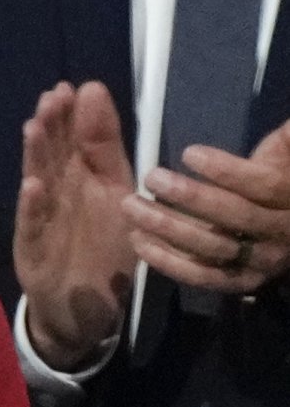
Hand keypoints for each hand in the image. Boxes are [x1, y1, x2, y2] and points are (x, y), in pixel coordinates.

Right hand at [16, 81, 136, 367]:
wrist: (88, 309)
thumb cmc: (103, 248)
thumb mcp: (117, 191)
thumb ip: (107, 146)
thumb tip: (94, 90)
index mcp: (80, 179)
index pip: (73, 140)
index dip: (72, 116)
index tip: (71, 88)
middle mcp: (58, 195)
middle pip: (52, 157)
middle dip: (51, 127)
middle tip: (52, 98)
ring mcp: (42, 222)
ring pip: (38, 184)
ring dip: (35, 158)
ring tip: (34, 129)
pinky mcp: (34, 251)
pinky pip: (33, 227)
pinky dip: (32, 208)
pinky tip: (31, 187)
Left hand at [126, 119, 289, 295]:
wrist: (288, 233)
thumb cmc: (277, 180)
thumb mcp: (283, 156)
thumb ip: (285, 139)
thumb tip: (286, 123)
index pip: (264, 185)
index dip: (227, 171)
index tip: (189, 153)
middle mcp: (282, 233)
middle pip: (235, 216)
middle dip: (191, 196)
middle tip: (152, 177)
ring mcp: (260, 262)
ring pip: (213, 247)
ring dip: (169, 228)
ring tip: (132, 206)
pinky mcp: (238, 283)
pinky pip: (202, 276)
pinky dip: (168, 262)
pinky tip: (138, 241)